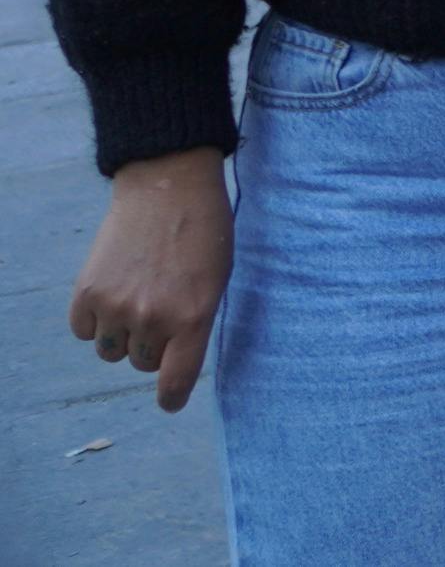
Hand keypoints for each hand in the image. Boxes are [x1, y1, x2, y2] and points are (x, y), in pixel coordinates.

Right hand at [69, 151, 230, 412]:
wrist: (168, 186)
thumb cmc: (204, 231)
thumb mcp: (217, 279)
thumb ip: (196, 321)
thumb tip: (173, 362)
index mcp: (194, 316)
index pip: (176, 381)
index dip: (171, 397)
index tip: (169, 401)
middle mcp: (153, 318)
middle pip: (143, 363)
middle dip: (152, 345)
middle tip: (162, 309)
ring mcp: (117, 307)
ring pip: (112, 352)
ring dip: (123, 334)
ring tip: (138, 296)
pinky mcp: (87, 293)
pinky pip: (85, 331)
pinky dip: (96, 319)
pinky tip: (113, 289)